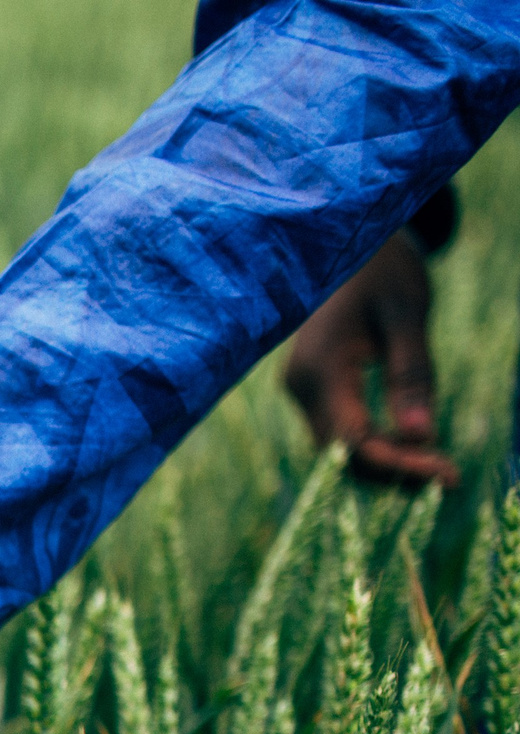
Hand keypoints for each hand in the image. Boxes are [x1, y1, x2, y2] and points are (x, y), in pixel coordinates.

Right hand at [283, 231, 457, 487]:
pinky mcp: (312, 388)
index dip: (402, 465)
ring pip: (339, 448)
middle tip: (450, 477)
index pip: (358, 440)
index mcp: (322, 368)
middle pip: (344, 454)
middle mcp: (301, 386)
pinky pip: (340, 430)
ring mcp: (301, 389)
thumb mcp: (408, 315)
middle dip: (395, 471)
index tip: (449, 475)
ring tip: (436, 466)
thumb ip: (413, 375)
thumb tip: (424, 436)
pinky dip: (376, 443)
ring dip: (386, 462)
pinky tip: (412, 443)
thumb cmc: (383, 269)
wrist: (350, 239)